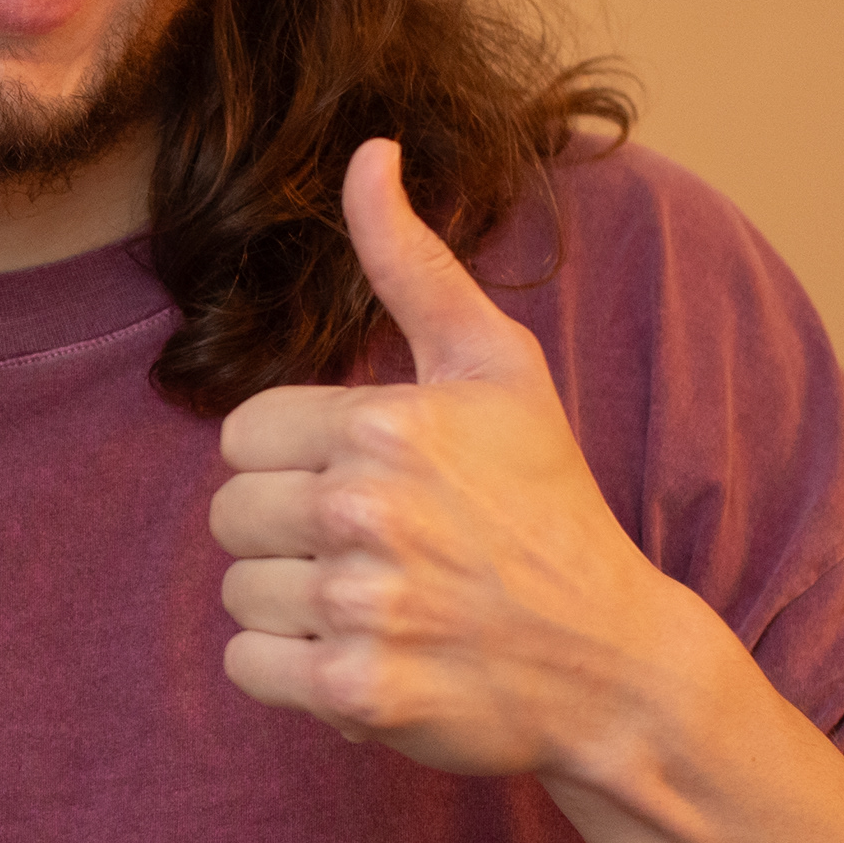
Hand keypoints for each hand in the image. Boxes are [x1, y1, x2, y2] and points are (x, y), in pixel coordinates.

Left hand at [210, 138, 727, 781]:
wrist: (613, 660)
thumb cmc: (546, 502)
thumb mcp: (496, 367)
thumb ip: (414, 262)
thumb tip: (369, 151)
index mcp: (386, 424)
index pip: (243, 437)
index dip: (296, 462)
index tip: (366, 482)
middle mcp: (368, 510)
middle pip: (230, 515)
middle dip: (288, 533)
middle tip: (373, 549)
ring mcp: (363, 605)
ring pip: (238, 592)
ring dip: (293, 605)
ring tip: (377, 602)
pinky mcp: (357, 691)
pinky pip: (247, 666)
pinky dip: (290, 671)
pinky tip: (363, 655)